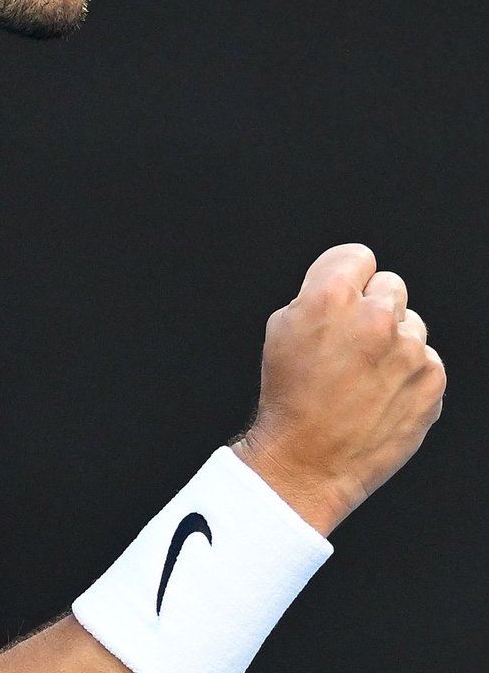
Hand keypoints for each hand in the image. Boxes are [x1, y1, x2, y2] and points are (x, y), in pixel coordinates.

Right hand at [233, 243, 445, 534]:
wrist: (309, 458)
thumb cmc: (289, 394)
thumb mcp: (281, 328)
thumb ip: (316, 296)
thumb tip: (343, 285)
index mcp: (331, 295)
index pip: (358, 256)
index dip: (347, 275)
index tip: (344, 293)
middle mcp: (375, 316)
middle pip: (389, 285)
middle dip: (372, 306)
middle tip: (352, 338)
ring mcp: (409, 349)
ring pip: (411, 323)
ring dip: (393, 339)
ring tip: (365, 371)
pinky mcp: (432, 381)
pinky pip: (427, 358)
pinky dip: (408, 371)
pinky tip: (382, 391)